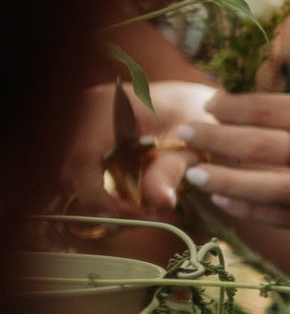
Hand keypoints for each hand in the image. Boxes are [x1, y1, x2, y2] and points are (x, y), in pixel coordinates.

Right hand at [57, 76, 208, 228]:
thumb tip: (160, 202)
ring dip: (98, 194)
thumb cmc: (194, 116)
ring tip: (136, 205)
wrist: (192, 99)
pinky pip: (82, 164)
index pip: (83, 161)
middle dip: (100, 200)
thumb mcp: (189, 144)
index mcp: (107, 108)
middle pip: (72, 169)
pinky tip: (128, 191)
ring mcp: (82, 117)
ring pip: (73, 170)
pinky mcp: (86, 128)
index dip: (98, 197)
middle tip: (139, 213)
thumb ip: (171, 171)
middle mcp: (86, 108)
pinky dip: (99, 183)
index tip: (131, 215)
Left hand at [180, 82, 289, 240]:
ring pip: (270, 186)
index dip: (232, 108)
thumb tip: (251, 107)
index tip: (207, 106)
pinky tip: (226, 200)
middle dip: (215, 138)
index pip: (271, 108)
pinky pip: (288, 216)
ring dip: (226, 179)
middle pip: (263, 145)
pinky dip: (253, 209)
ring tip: (193, 172)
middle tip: (183, 133)